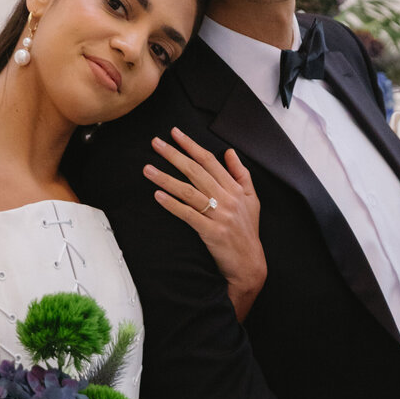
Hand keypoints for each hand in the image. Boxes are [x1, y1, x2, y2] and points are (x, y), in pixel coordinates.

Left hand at [144, 128, 264, 318]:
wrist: (249, 264)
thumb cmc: (247, 232)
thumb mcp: (251, 200)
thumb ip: (241, 174)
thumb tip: (229, 152)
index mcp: (235, 189)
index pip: (210, 161)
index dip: (191, 146)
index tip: (175, 134)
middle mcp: (227, 199)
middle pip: (196, 171)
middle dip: (174, 155)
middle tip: (156, 143)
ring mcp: (219, 216)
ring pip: (189, 191)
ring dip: (166, 178)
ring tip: (148, 169)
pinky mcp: (211, 233)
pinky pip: (188, 215)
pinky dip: (172, 204)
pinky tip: (158, 196)